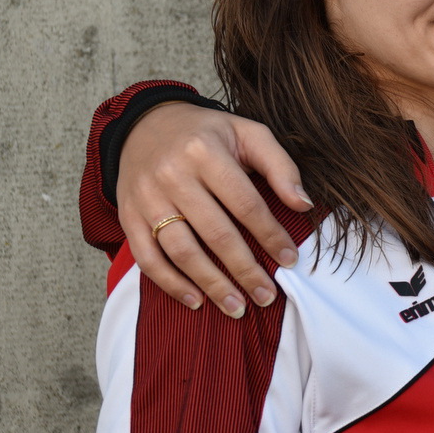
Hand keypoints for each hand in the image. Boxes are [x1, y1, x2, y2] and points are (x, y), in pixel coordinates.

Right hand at [117, 102, 310, 316]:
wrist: (144, 125)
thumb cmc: (207, 134)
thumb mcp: (248, 133)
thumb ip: (280, 165)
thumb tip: (304, 205)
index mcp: (206, 152)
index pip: (245, 203)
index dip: (270, 235)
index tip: (290, 260)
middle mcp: (173, 175)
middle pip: (215, 233)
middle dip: (245, 270)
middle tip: (267, 296)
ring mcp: (147, 198)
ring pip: (181, 250)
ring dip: (211, 283)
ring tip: (237, 307)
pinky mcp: (129, 216)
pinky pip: (147, 258)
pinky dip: (170, 283)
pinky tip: (195, 300)